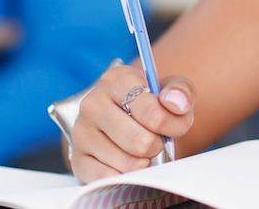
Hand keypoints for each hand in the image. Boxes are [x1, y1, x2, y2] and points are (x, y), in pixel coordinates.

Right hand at [70, 63, 194, 181]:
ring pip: (128, 163)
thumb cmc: (153, 105)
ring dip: (143, 161)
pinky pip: (109, 178)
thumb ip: (180, 92)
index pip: (152, 113)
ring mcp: (81, 132)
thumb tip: (176, 104)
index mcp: (116, 80)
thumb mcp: (171, 91)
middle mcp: (93, 103)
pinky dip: (126, 176)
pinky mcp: (77, 159)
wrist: (129, 120)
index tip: (174, 125)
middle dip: (157, 145)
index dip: (173, 126)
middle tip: (155, 138)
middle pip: (141, 142)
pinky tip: (127, 162)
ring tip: (140, 148)